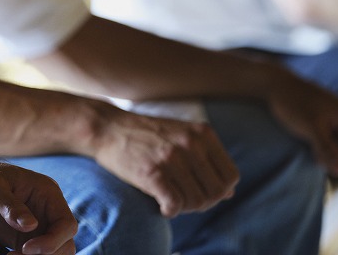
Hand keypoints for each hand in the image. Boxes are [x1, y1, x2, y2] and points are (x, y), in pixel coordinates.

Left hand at [0, 148, 77, 253]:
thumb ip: (9, 205)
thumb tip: (31, 225)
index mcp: (47, 192)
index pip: (66, 224)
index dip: (53, 241)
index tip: (27, 249)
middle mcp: (47, 210)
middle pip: (65, 243)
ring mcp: (38, 226)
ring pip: (54, 253)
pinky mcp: (26, 238)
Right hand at [90, 110, 237, 216]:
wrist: (107, 127)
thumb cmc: (145, 135)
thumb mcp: (182, 136)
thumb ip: (207, 160)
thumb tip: (230, 192)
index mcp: (202, 134)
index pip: (231, 176)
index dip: (219, 190)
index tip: (200, 189)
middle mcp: (190, 144)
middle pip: (216, 193)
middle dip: (202, 202)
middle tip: (183, 198)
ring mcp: (171, 158)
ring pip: (197, 202)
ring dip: (184, 208)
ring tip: (169, 199)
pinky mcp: (152, 172)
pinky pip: (175, 205)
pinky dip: (170, 211)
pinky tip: (160, 205)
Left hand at [264, 68, 337, 176]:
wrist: (278, 85)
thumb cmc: (292, 104)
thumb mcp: (310, 127)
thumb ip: (327, 148)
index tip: (318, 159)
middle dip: (334, 159)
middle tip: (312, 149)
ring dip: (328, 153)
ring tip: (310, 142)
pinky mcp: (334, 123)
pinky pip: (336, 144)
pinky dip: (324, 146)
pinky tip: (311, 140)